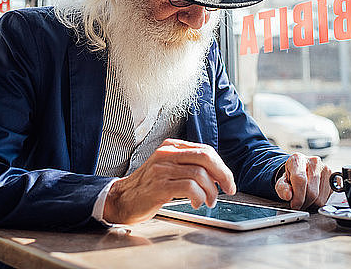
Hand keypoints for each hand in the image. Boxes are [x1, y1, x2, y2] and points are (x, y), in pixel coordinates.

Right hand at [103, 138, 236, 224]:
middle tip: (228, 189)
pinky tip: (195, 203)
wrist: (121, 199)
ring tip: (207, 201)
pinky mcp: (159, 185)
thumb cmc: (148, 186)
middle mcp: (166, 154)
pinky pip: (189, 187)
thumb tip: (217, 174)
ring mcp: (162, 169)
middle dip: (223, 175)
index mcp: (171, 146)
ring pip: (199, 174)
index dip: (221, 167)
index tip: (227, 181)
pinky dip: (198, 197)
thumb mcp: (168, 168)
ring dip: (210, 191)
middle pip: (205, 157)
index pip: (205, 150)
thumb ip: (188, 165)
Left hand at [275, 153, 331, 209]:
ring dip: (312, 204)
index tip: (294, 205)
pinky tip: (313, 197)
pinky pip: (328, 198)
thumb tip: (288, 195)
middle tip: (298, 204)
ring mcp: (326, 169)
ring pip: (320, 198)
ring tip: (305, 198)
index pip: (300, 180)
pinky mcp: (334, 178)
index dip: (297, 197)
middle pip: (312, 192)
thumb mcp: (281, 182)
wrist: (300, 171)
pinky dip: (320, 202)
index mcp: (298, 159)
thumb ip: (282, 188)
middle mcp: (314, 162)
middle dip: (304, 203)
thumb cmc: (290, 177)